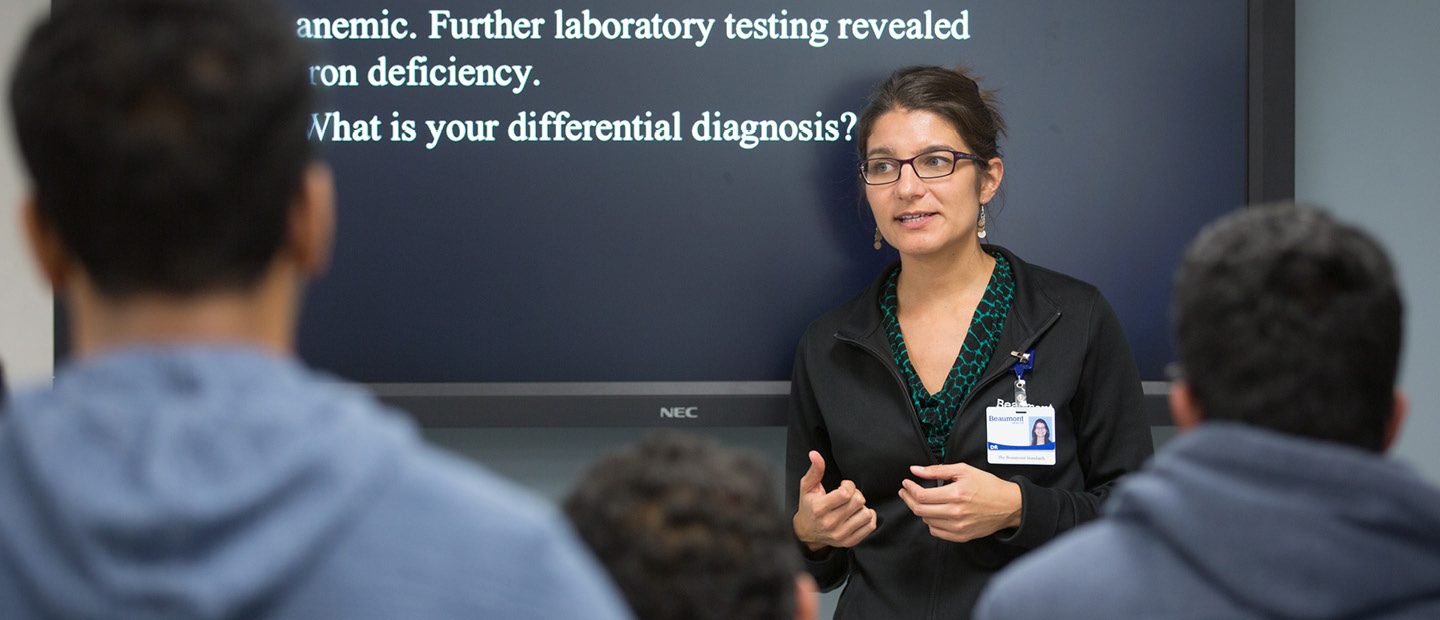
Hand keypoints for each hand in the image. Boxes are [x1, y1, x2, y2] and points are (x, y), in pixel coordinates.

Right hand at [793, 451, 876, 552]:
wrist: (806, 532)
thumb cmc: (808, 506)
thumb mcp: (807, 487)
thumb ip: (815, 470)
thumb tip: (815, 454)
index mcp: (820, 508)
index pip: (846, 493)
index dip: (849, 485)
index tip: (843, 486)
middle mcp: (830, 523)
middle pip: (859, 501)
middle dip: (856, 494)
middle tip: (848, 496)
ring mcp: (840, 534)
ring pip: (866, 513)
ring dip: (861, 507)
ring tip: (851, 507)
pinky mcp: (849, 542)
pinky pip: (870, 526)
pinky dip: (868, 517)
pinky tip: (858, 514)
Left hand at [898, 463, 1021, 542]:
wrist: (1009, 505)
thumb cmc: (988, 486)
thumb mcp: (963, 471)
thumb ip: (937, 470)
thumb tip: (916, 470)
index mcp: (956, 494)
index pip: (922, 495)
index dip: (910, 489)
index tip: (906, 483)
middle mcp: (956, 513)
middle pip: (920, 509)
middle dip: (908, 499)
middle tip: (906, 491)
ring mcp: (958, 527)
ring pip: (926, 521)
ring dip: (920, 509)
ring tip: (921, 500)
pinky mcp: (961, 536)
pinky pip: (936, 532)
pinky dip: (931, 522)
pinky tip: (933, 513)